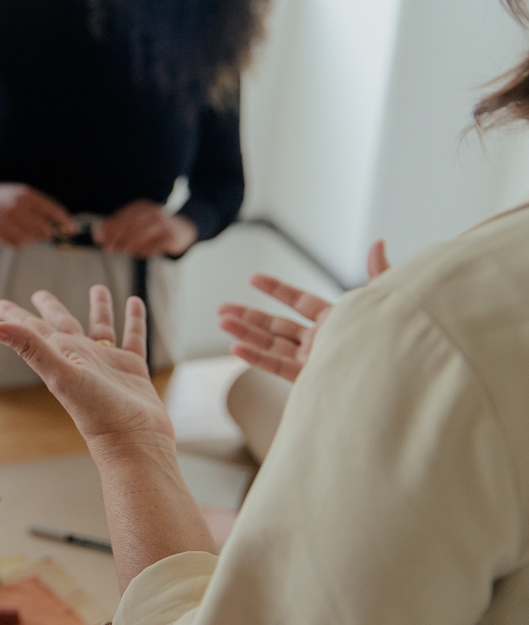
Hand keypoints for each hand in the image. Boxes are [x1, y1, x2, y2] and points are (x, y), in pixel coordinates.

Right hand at [0, 184, 77, 247]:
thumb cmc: (9, 198)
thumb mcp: (26, 195)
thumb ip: (43, 208)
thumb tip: (63, 226)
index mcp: (26, 195)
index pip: (52, 209)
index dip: (65, 221)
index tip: (74, 229)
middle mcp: (17, 207)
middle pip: (43, 228)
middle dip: (47, 232)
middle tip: (46, 232)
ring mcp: (6, 221)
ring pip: (30, 239)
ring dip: (32, 237)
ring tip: (24, 228)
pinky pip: (17, 244)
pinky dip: (19, 241)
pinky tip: (13, 232)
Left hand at [0, 287, 215, 588]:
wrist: (135, 442)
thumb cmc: (97, 413)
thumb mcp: (60, 375)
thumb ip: (30, 348)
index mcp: (61, 357)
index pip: (32, 330)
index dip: (14, 316)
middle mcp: (82, 358)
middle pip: (63, 324)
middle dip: (50, 308)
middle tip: (39, 293)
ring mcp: (108, 364)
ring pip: (101, 327)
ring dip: (99, 308)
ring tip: (99, 287)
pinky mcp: (133, 369)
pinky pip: (134, 337)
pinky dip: (134, 320)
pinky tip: (136, 302)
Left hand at [94, 200, 197, 257]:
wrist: (182, 229)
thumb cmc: (153, 228)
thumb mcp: (136, 224)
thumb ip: (117, 229)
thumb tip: (98, 237)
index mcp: (140, 207)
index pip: (122, 216)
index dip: (109, 228)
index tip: (100, 240)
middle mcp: (152, 212)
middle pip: (130, 225)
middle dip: (117, 237)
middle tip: (109, 248)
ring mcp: (162, 223)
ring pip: (142, 234)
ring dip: (129, 244)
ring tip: (124, 251)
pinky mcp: (171, 236)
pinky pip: (154, 244)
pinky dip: (145, 250)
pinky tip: (139, 254)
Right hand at [217, 239, 389, 380]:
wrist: (403, 378)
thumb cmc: (401, 339)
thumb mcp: (387, 300)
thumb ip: (379, 273)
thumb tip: (378, 243)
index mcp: (337, 320)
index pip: (300, 302)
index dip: (276, 290)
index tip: (253, 278)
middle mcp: (321, 341)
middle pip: (276, 326)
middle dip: (248, 315)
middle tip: (222, 308)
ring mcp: (314, 361)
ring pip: (271, 344)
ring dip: (245, 332)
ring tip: (221, 321)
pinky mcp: (311, 381)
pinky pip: (278, 367)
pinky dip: (256, 358)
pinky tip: (236, 347)